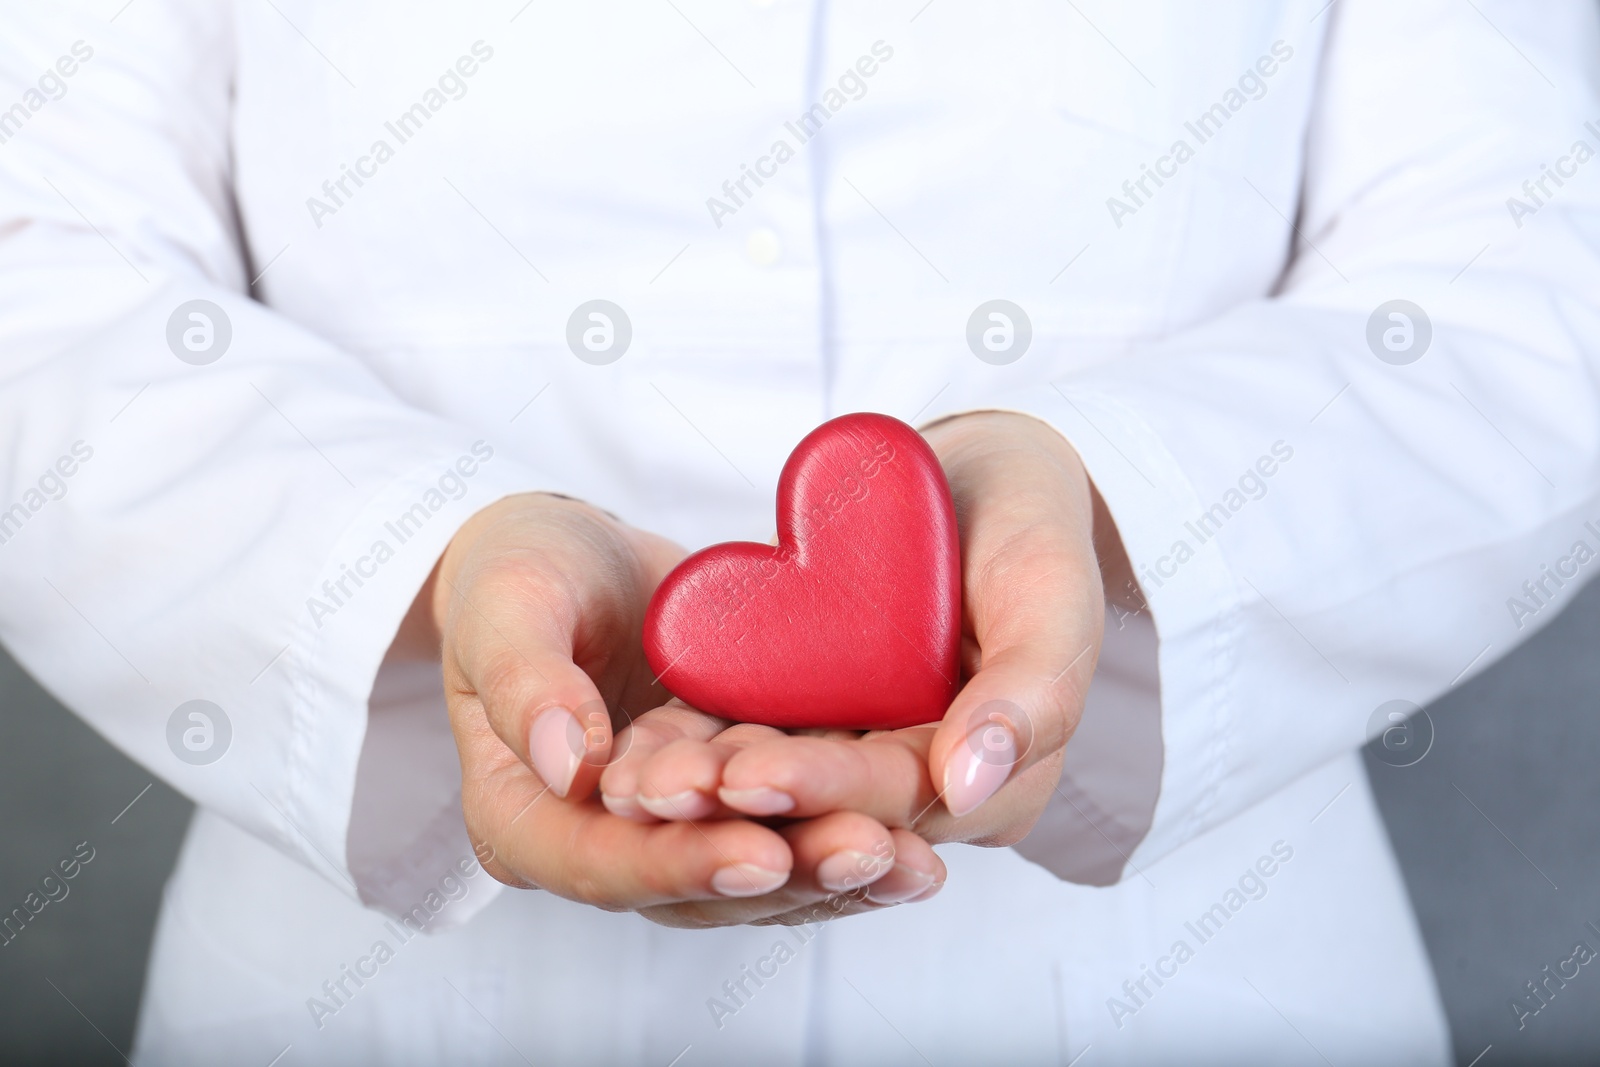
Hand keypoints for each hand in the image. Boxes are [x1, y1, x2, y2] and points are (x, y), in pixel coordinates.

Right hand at [401, 493, 943, 926]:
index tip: (764, 852)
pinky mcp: (727, 806)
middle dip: (790, 878)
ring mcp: (669, 835)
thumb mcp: (504, 607)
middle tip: (873, 852)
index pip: (605, 866)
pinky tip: (920, 833)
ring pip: (755, 876)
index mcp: (524, 824)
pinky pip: (789, 831)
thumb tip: (566, 765)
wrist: (566, 561)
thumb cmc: (517, 576)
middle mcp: (600, 850)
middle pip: (696, 889)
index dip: (685, 865)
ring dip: (835, 874)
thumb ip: (524, 682)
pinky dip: (848, 834)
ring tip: (916, 860)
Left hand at [617, 411, 1115, 849]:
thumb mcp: (1052, 593)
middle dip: (740, 802)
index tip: (746, 775)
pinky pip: (749, 740)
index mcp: (996, 785)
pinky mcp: (812, 723)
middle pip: (825, 807)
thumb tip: (967, 789)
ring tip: (631, 780)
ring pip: (777, 785)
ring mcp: (862, 755)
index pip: (900, 798)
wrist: (983, 477)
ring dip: (704, 787)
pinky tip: (635, 747)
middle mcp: (925, 790)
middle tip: (657, 790)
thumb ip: (1032, 692)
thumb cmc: (1033, 524)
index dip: (823, 790)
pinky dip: (696, 745)